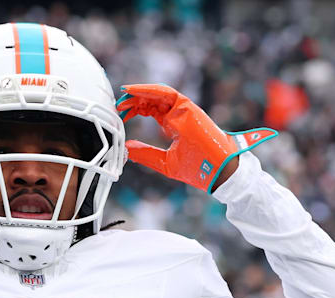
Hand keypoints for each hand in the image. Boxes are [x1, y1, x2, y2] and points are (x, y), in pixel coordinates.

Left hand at [116, 84, 276, 192]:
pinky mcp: (188, 107)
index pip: (151, 110)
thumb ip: (145, 153)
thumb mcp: (164, 162)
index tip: (120, 113)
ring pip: (158, 93)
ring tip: (123, 95)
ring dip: (138, 92)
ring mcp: (184, 110)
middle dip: (133, 99)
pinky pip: (166, 92)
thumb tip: (126, 148)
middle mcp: (178, 114)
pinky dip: (149, 89)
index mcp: (174, 124)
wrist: (217, 171)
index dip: (134, 109)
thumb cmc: (196, 168)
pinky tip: (134, 91)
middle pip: (152, 99)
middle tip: (118, 104)